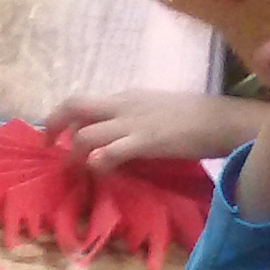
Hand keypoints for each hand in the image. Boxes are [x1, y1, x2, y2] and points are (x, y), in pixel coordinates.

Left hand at [48, 91, 263, 170]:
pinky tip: (99, 172)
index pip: (84, 102)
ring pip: (85, 134)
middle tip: (49, 147)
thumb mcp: (155, 109)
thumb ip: (132, 118)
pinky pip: (109, 152)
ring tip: (76, 171)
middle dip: (53, 125)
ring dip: (74, 154)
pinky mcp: (145, 141)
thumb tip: (115, 136)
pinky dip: (97, 163)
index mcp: (125, 97)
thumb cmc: (194, 117)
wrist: (221, 119)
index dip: (65, 118)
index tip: (58, 135)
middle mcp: (123, 105)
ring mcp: (133, 122)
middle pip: (74, 106)